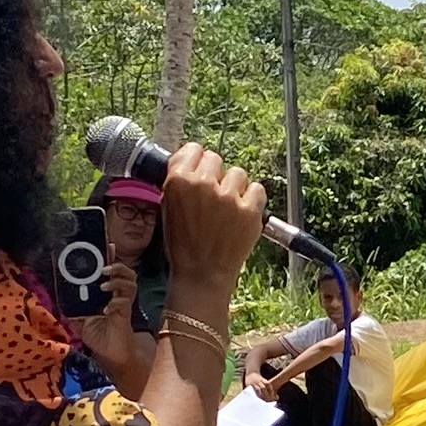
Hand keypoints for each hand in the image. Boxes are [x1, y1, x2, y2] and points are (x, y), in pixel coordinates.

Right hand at [148, 141, 263, 294]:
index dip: (197, 161)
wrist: (201, 275)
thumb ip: (179, 182)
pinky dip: (252, 198)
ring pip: (237, 173)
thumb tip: (192, 163)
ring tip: (227, 207)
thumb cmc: (182, 246)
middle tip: (213, 194)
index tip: (199, 170)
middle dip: (215, 174)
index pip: (193, 150)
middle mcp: (204, 184)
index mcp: (178, 181)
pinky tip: (241, 212)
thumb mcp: (168, 208)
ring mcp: (228, 197)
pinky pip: (257, 189)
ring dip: (234, 186)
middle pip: (216, 158)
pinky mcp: (249, 210)